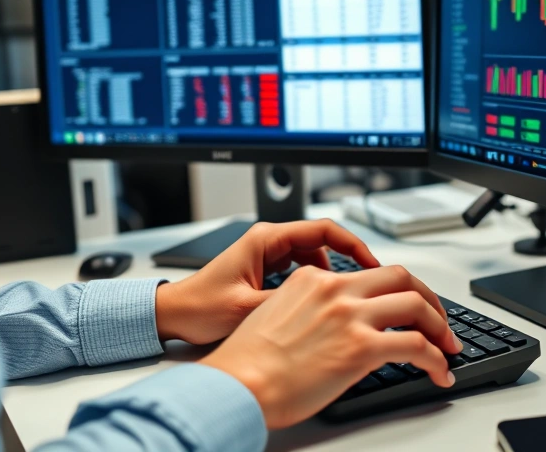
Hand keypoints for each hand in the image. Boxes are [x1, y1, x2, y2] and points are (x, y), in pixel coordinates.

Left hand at [154, 220, 379, 344]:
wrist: (174, 315)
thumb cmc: (200, 308)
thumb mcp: (248, 308)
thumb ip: (288, 303)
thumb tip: (324, 305)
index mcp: (265, 239)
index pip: (322, 230)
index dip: (352, 244)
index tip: (371, 263)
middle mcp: (268, 241)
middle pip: (321, 241)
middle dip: (346, 259)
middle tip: (365, 283)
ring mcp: (267, 253)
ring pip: (313, 255)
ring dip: (330, 273)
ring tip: (344, 295)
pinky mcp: (265, 268)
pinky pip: (300, 268)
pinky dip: (315, 281)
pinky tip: (320, 301)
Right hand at [199, 264, 462, 428]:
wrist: (238, 384)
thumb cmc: (248, 364)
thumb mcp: (275, 316)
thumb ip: (309, 310)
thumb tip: (333, 327)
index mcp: (314, 279)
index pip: (370, 273)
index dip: (396, 290)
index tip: (406, 305)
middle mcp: (336, 289)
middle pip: (401, 277)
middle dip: (428, 298)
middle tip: (438, 321)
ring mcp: (351, 316)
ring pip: (416, 305)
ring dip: (440, 327)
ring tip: (448, 348)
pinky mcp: (363, 347)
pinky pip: (417, 345)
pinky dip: (436, 359)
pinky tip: (439, 373)